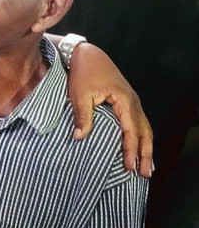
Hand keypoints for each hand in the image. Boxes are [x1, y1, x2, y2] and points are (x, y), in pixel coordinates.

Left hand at [67, 42, 153, 177]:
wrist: (88, 54)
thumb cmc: (84, 72)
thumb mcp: (80, 94)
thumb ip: (83, 115)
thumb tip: (80, 137)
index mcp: (124, 100)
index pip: (130, 130)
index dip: (130, 150)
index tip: (129, 167)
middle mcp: (133, 102)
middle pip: (144, 132)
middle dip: (145, 154)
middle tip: (145, 173)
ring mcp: (132, 101)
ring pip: (144, 128)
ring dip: (146, 147)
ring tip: (147, 166)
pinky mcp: (127, 101)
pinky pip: (138, 122)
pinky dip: (141, 137)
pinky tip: (139, 147)